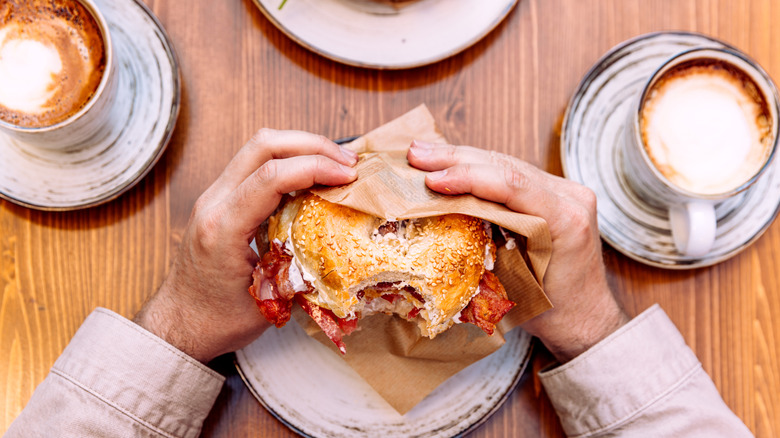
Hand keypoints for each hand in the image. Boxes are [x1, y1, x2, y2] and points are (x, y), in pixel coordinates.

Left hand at [134, 129, 358, 362]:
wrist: (178, 324)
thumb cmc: (217, 320)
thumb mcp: (268, 301)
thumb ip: (301, 270)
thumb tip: (343, 248)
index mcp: (222, 227)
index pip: (271, 177)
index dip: (316, 168)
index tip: (349, 177)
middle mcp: (213, 202)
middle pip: (264, 145)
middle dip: (312, 145)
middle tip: (349, 162)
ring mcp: (213, 197)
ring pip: (258, 148)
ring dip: (301, 148)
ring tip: (336, 165)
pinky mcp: (219, 199)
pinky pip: (255, 164)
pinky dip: (288, 161)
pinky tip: (312, 177)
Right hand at [407, 140, 628, 362]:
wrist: (586, 317)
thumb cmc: (552, 311)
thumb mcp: (515, 285)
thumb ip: (487, 249)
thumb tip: (441, 223)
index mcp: (567, 220)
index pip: (513, 185)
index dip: (469, 177)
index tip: (432, 180)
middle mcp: (571, 197)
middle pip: (507, 166)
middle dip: (456, 159)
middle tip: (416, 155)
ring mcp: (566, 191)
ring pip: (507, 164)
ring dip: (461, 158)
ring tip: (422, 154)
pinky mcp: (557, 192)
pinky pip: (512, 173)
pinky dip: (478, 168)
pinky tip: (449, 163)